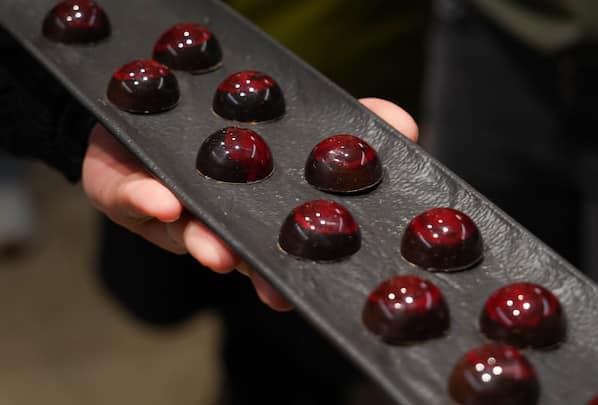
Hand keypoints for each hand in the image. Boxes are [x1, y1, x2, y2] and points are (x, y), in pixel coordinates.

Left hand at [82, 98, 417, 310]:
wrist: (142, 118)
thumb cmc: (228, 128)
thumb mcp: (295, 120)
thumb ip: (349, 123)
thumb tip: (404, 125)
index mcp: (266, 210)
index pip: (294, 242)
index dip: (309, 265)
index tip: (326, 284)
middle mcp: (226, 222)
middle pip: (245, 255)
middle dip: (260, 275)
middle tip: (274, 290)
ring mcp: (179, 212)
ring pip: (194, 236)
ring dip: (209, 244)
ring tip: (216, 248)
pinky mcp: (132, 192)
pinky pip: (134, 198)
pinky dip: (145, 199)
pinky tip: (160, 200)